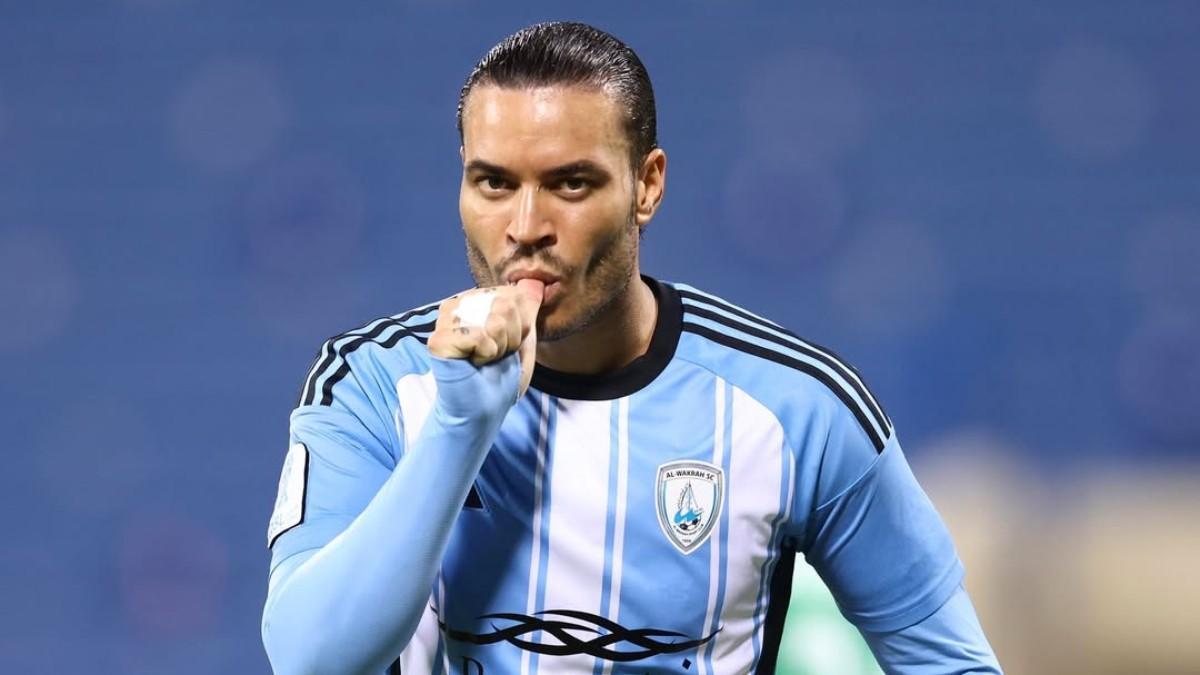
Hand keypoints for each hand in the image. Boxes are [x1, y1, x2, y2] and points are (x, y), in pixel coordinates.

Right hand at [427, 280, 544, 414]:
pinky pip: (480, 336)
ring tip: (485, 359)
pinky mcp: (439, 340)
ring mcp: (444, 321)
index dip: (521, 325)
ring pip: (495, 320)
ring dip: (500, 348)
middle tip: (495, 355)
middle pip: (506, 305)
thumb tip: (535, 281)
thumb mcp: (522, 337)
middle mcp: (456, 306)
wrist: (485, 409)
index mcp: (473, 301)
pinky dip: (486, 355)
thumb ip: (527, 308)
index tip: (507, 344)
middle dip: (511, 337)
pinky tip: (474, 364)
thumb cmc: (501, 375)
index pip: (513, 295)